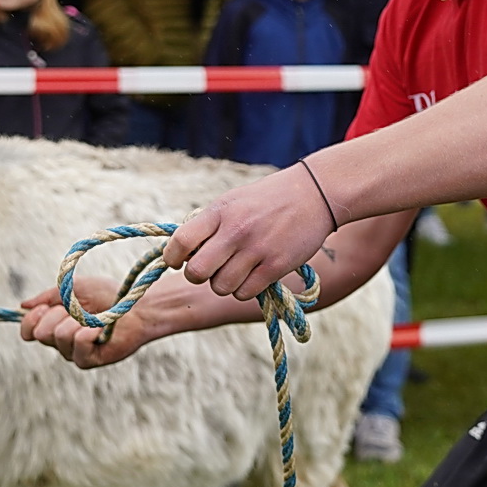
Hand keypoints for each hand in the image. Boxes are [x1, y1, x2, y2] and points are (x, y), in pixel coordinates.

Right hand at [19, 276, 149, 368]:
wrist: (136, 305)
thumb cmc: (109, 295)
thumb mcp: (75, 288)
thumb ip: (49, 296)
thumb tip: (23, 305)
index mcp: (54, 325)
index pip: (28, 332)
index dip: (31, 319)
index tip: (46, 306)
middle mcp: (61, 342)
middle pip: (41, 334)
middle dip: (57, 315)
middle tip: (78, 309)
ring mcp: (74, 353)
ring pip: (59, 337)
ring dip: (77, 320)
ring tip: (94, 318)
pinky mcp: (88, 360)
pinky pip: (78, 344)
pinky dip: (90, 330)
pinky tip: (102, 328)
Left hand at [162, 163, 336, 300]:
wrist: (314, 193)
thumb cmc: (268, 199)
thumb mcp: (232, 201)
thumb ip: (208, 225)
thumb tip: (182, 253)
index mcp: (220, 212)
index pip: (180, 241)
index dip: (172, 258)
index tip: (178, 261)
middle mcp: (235, 230)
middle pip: (196, 272)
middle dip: (198, 276)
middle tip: (209, 269)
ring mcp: (256, 249)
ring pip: (220, 287)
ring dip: (225, 284)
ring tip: (237, 269)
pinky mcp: (275, 265)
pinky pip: (245, 292)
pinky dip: (245, 289)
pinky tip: (254, 275)